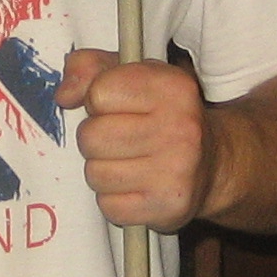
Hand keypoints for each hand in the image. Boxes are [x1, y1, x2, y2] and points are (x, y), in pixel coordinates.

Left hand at [57, 49, 209, 230]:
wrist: (212, 163)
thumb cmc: (162, 114)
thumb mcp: (133, 75)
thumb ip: (90, 69)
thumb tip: (64, 95)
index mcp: (173, 87)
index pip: (98, 92)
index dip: (98, 100)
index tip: (118, 106)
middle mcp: (180, 128)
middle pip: (91, 136)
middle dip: (96, 138)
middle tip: (120, 138)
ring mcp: (177, 171)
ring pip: (95, 174)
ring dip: (103, 169)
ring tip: (128, 162)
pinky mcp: (167, 207)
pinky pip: (108, 206)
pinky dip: (114, 198)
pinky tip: (135, 186)